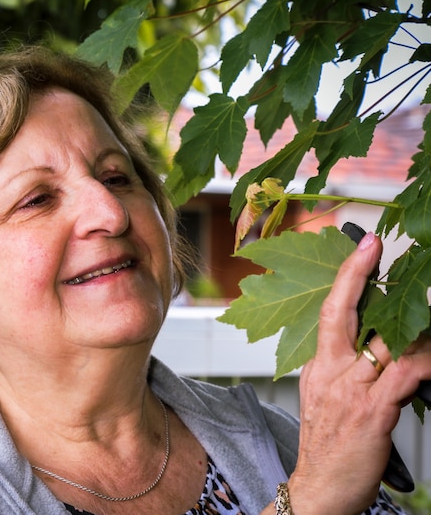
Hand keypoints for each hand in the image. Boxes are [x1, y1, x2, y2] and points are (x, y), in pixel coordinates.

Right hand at [289, 232, 430, 514]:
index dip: (349, 275)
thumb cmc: (327, 450)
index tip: (367, 245)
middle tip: (392, 256)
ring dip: (416, 325)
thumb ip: (346, 371)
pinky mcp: (371, 412)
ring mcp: (350, 391)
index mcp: (317, 367)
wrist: (319, 490)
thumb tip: (381, 348)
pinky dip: (426, 359)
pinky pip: (406, 374)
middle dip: (369, 279)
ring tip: (430, 319)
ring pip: (387, 341)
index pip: (332, 311)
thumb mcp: (326, 401)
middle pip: (352, 315)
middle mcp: (330, 372)